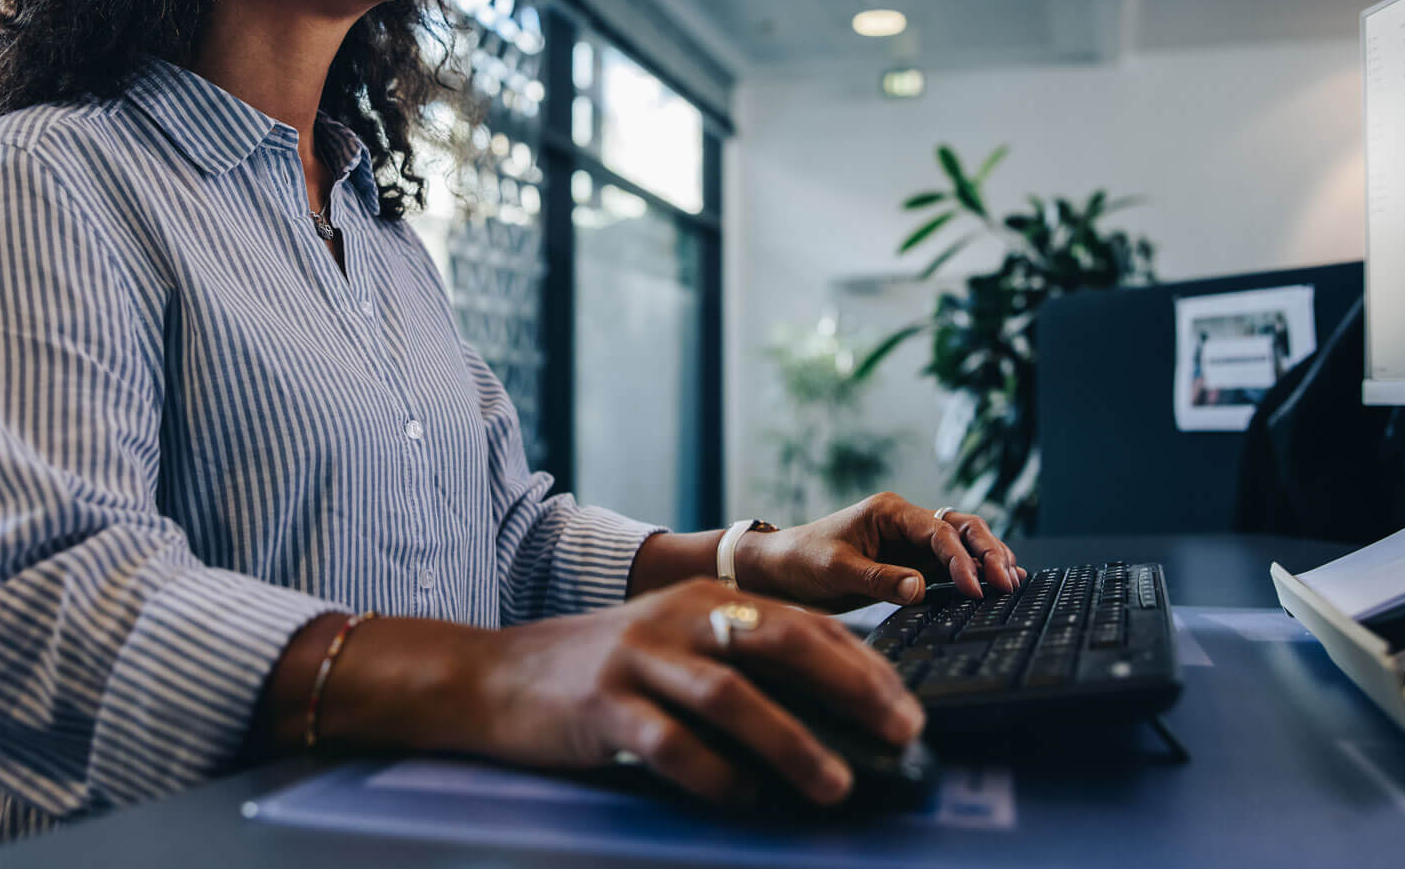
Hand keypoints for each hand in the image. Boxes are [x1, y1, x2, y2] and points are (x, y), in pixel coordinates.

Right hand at [465, 578, 923, 805]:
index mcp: (708, 601)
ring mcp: (638, 661)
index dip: (865, 664)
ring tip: (835, 785)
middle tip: (900, 733)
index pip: (806, 623)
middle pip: (782, 642)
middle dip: (851, 689)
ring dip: (792, 742)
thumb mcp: (676, 646)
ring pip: (730, 697)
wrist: (495, 676)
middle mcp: (680, 620)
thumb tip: (834, 714)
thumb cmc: (604, 671)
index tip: (909, 709)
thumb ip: (741, 665)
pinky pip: (667, 744)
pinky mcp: (601, 706)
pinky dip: (713, 776)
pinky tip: (743, 802)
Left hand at [736, 492, 1024, 610]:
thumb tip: (922, 589)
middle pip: (960, 527)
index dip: (960, 558)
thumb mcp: (836, 571)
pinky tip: (994, 587)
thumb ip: (879, 579)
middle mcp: (905, 522)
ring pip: (962, 542)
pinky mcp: (911, 564)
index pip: (936, 530)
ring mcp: (910, 543)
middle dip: (987, 551)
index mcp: (888, 512)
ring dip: (987, 558)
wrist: (779, 568)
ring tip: (1011, 582)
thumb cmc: (803, 561)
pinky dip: (973, 572)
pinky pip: (950, 564)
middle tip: (1006, 582)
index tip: (974, 588)